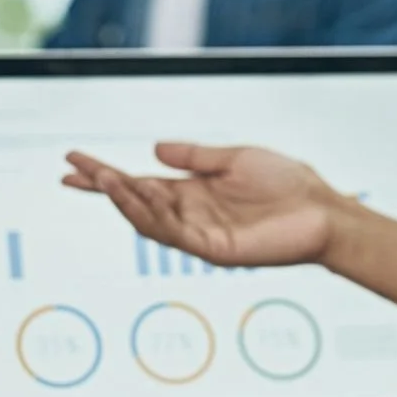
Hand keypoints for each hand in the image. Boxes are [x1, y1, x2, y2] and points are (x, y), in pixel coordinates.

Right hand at [63, 143, 348, 266]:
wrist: (323, 210)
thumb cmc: (287, 185)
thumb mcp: (234, 158)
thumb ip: (195, 157)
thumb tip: (155, 148)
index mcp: (191, 191)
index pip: (137, 183)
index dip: (104, 174)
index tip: (73, 161)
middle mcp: (190, 214)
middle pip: (134, 202)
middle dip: (102, 186)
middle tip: (73, 171)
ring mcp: (200, 234)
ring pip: (148, 220)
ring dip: (123, 199)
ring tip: (103, 178)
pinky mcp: (215, 248)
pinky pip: (176, 233)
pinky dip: (154, 215)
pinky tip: (140, 194)